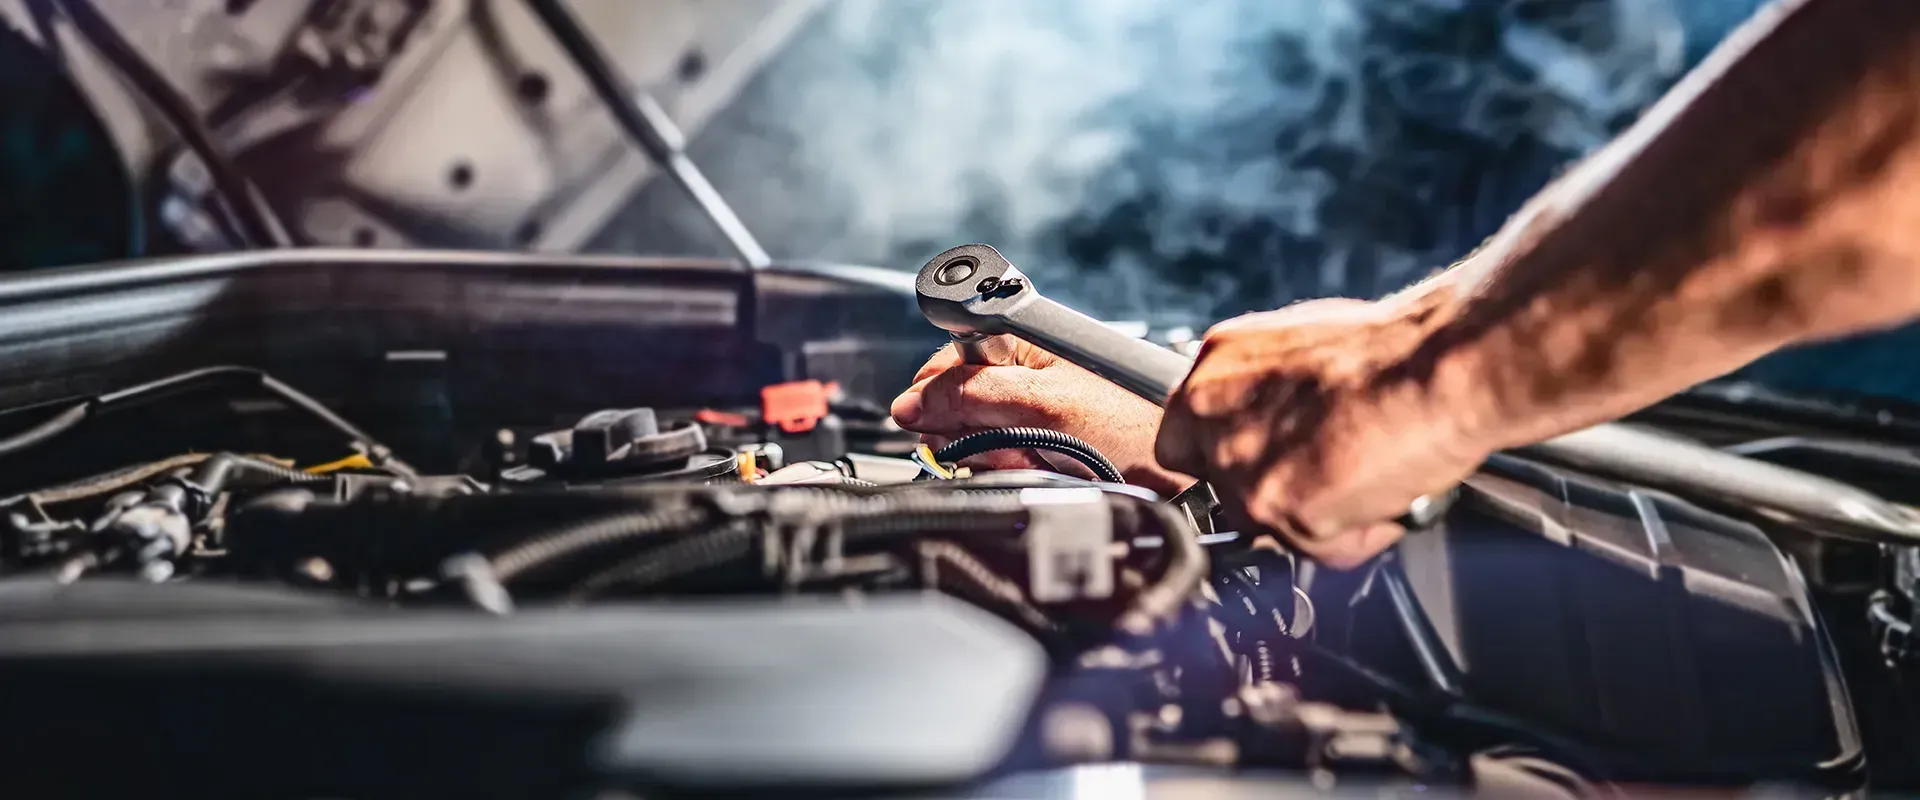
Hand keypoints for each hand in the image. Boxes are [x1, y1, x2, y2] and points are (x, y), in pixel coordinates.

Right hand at [890, 338, 1192, 495]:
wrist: (1180, 473)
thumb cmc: (1133, 427)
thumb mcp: (1043, 406)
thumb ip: (973, 397)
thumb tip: (913, 403)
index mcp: (1022, 342)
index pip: (949, 360)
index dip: (938, 396)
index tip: (936, 424)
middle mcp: (1023, 368)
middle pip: (958, 403)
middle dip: (974, 434)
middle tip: (1008, 447)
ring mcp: (1032, 406)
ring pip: (977, 437)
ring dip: (997, 457)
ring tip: (1036, 459)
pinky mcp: (1042, 441)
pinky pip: (1002, 458)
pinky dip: (1015, 469)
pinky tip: (1042, 471)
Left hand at [1155, 297, 1491, 567]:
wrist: (1437, 365)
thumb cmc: (1391, 348)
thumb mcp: (1297, 346)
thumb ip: (1261, 390)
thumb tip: (1268, 417)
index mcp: (1213, 372)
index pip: (1179, 446)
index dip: (1222, 463)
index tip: (1253, 466)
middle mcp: (1213, 421)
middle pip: (1224, 493)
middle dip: (1274, 494)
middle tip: (1322, 475)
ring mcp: (1241, 470)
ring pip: (1268, 528)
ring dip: (1317, 518)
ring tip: (1366, 478)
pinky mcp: (1279, 511)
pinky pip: (1318, 549)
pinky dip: (1357, 535)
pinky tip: (1383, 495)